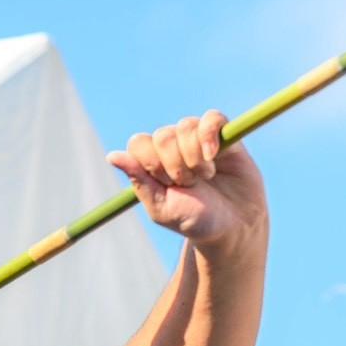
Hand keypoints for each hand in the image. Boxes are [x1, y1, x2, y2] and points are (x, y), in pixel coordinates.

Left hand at [107, 110, 267, 258]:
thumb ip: (140, 182)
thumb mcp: (162, 208)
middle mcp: (173, 146)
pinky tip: (213, 155)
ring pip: (186, 126)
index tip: (167, 184)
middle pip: (162, 136)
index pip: (138, 143)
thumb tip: (112, 156)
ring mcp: (197, 138)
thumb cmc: (195, 220)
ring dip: (194, 157)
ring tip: (206, 176)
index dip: (152, 163)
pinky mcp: (223, 135)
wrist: (233, 226)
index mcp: (152, 162)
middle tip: (189, 184)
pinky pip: (212, 118)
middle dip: (175, 165)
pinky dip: (210, 135)